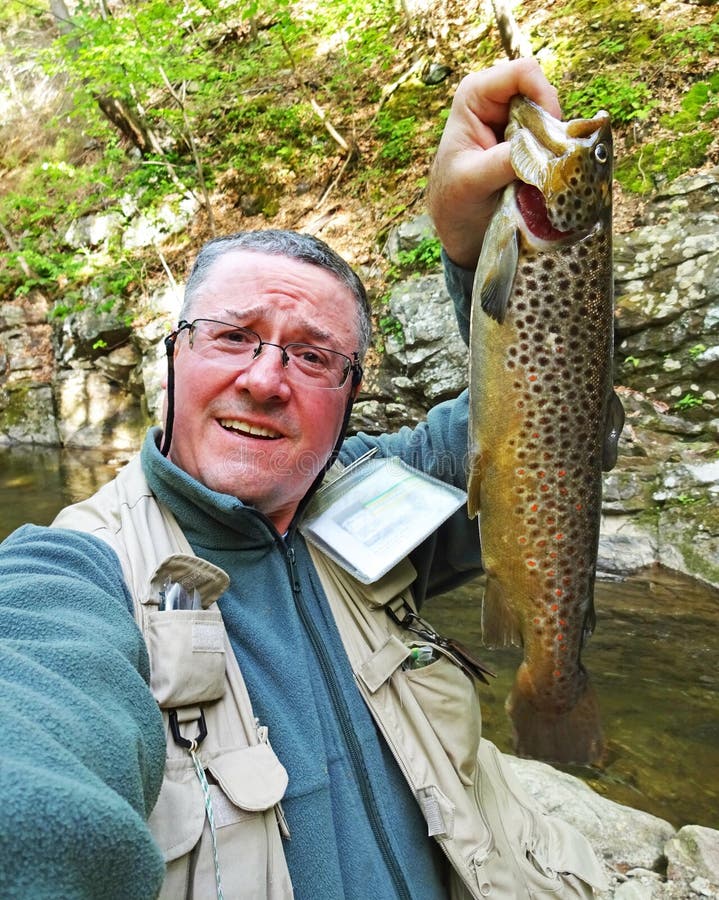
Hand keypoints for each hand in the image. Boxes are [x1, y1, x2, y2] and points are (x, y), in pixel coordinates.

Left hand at [427, 58, 560, 269]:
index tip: (549, 135)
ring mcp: (514, 117)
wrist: (456, 223)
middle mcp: (497, 98)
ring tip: (534, 173)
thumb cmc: (453, 199)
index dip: (544, 98)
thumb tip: (542, 152)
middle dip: (550, 126)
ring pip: (552, 117)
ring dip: (552, 144)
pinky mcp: (527, 138)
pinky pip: (553, 137)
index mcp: (476, 94)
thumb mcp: (473, 181)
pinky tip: (539, 176)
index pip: (523, 73)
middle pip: (544, 93)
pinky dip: (553, 155)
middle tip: (542, 161)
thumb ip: (503, 162)